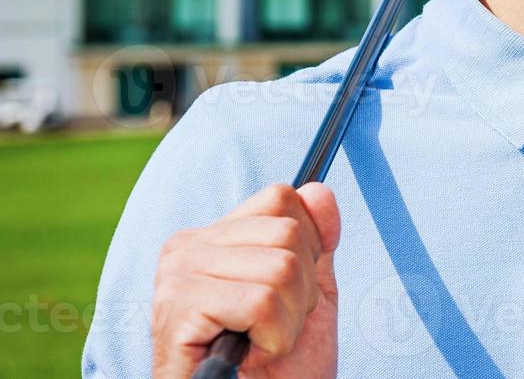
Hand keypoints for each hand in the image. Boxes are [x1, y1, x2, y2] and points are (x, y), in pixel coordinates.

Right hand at [151, 183, 339, 378]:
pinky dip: (274, 338)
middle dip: (300, 291)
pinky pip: (262, 303)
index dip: (308, 248)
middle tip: (272, 326)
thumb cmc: (274, 364)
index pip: (282, 199)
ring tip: (260, 342)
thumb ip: (314, 240)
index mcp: (212, 236)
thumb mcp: (306, 292)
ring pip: (281, 269)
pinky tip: (249, 355)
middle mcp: (186, 248)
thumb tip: (319, 190)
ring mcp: (177, 276)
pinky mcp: (178, 309)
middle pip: (288, 234)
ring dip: (288, 320)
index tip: (289, 292)